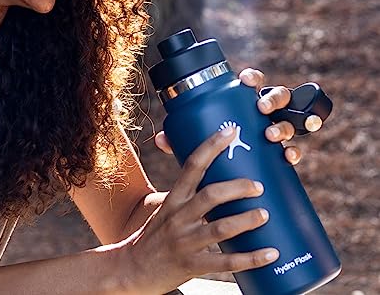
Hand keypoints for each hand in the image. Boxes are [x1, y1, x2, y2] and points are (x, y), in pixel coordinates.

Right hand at [123, 129, 278, 293]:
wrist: (130, 270)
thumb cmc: (152, 236)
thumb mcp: (165, 209)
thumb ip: (186, 196)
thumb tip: (215, 181)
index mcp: (173, 198)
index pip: (193, 165)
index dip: (211, 146)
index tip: (230, 131)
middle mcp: (178, 216)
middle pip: (210, 195)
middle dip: (236, 187)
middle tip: (258, 186)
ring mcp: (184, 242)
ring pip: (219, 228)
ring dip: (245, 220)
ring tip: (265, 214)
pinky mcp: (190, 266)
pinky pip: (224, 262)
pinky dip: (250, 258)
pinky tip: (270, 254)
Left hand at [155, 68, 301, 164]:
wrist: (227, 183)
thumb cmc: (213, 151)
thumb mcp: (198, 142)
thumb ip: (181, 138)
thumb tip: (161, 139)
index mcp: (244, 103)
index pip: (252, 83)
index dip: (252, 77)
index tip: (245, 80)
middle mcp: (263, 115)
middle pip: (277, 97)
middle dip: (273, 99)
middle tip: (261, 108)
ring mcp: (275, 132)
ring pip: (288, 121)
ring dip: (282, 125)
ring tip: (270, 135)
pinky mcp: (282, 154)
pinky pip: (294, 149)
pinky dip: (294, 152)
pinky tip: (288, 156)